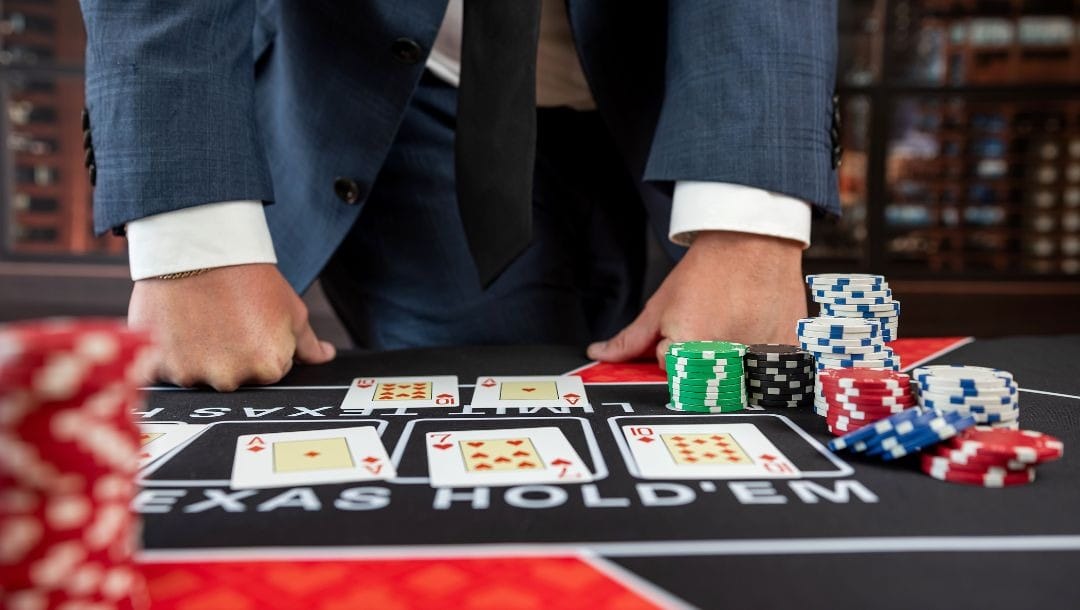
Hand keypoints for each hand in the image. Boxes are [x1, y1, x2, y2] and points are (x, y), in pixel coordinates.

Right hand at [128, 263, 335, 390]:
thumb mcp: (290, 307)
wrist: (197, 246)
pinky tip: (175, 325)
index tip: (247, 323)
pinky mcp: (157, 366)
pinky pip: (162, 371)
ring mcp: (192, 375)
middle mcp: (231, 379)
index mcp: (269, 368)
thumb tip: (324, 357)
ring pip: (196, 375)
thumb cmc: (247, 275)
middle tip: (221, 319)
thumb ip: (308, 342)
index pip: (267, 370)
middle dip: (228, 355)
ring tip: (198, 318)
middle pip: (231, 377)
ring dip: (195, 356)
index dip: (258, 345)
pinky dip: (165, 354)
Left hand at [586, 231, 806, 366]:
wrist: (751, 240)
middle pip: (705, 380)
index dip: (675, 349)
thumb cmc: (706, 269)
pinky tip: (760, 331)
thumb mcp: (660, 304)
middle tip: (715, 324)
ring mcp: (758, 356)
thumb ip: (631, 339)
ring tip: (737, 324)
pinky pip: (774, 374)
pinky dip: (766, 359)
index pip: (672, 372)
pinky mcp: (786, 351)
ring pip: (739, 380)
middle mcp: (724, 358)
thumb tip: (599, 355)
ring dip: (737, 361)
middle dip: (705, 359)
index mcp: (688, 349)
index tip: (688, 326)